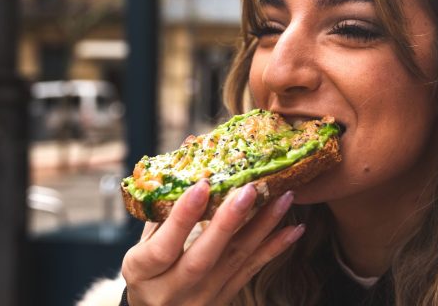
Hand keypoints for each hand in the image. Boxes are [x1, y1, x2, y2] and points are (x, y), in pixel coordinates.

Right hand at [121, 180, 304, 305]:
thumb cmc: (147, 269)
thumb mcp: (143, 242)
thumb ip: (164, 205)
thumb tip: (190, 147)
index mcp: (143, 272)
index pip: (164, 247)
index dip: (182, 216)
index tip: (202, 184)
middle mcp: (173, 290)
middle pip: (203, 258)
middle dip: (228, 222)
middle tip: (250, 189)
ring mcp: (202, 298)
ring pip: (235, 262)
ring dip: (262, 228)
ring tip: (283, 198)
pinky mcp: (224, 299)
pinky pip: (252, 271)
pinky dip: (274, 249)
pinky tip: (294, 229)